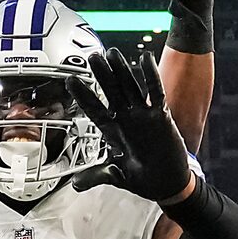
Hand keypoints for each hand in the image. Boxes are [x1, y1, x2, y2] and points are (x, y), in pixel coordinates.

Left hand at [70, 46, 193, 200]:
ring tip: (112, 53)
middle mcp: (126, 120)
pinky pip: (156, 93)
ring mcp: (143, 116)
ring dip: (122, 71)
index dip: (83, 96)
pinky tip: (145, 59)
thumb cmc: (143, 179)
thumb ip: (96, 176)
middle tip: (92, 56)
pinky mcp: (161, 117)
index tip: (70, 81)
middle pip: (112, 92)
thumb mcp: (116, 176)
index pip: (95, 110)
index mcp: (113, 132)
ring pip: (130, 87)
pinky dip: (151, 76)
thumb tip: (76, 184)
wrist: (167, 185)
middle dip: (102, 75)